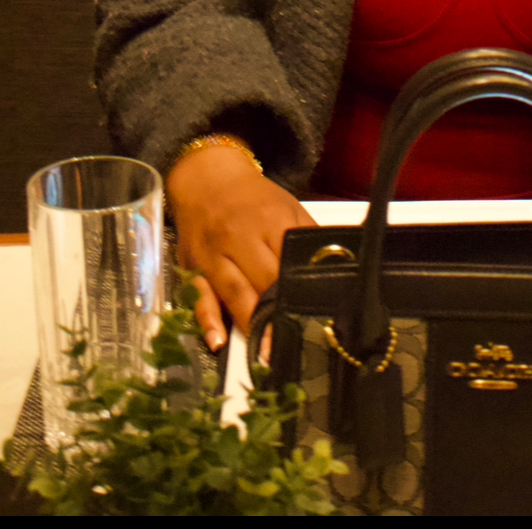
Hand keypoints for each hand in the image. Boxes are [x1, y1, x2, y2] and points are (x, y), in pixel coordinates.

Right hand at [165, 145, 316, 348]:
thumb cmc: (254, 200)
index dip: (302, 290)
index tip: (314, 317)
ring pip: (234, 293)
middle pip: (263, 281)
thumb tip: (338, 266)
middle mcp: (240, 238)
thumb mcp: (288, 208)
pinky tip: (217, 341)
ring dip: (251, 325)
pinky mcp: (193, 267)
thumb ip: (308, 237)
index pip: (290, 261)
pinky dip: (208, 320)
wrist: (207, 178)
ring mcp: (214, 255)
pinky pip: (198, 297)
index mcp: (271, 221)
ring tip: (267, 354)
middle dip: (279, 314)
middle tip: (295, 346)